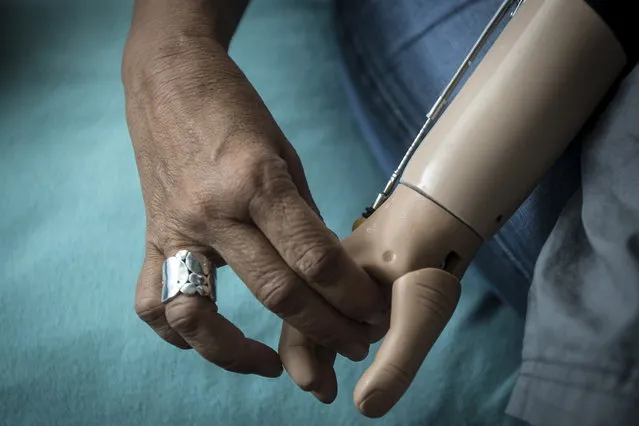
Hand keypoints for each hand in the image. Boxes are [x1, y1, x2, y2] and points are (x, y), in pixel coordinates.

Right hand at [123, 34, 385, 376]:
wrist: (170, 79)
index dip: (353, 296)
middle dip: (327, 329)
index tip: (375, 314)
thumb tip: (329, 274)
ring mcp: (175, 228)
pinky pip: (152, 301)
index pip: (314, 258)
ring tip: (276, 366)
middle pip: (276, 292)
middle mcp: (214, 210)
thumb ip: (301, 218)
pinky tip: (209, 340)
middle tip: (356, 345)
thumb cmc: (238, 112)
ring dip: (239, 355)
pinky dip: (180, 332)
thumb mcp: (285, 154)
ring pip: (199, 315)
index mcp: (257, 179)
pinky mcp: (151, 236)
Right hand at [279, 185, 467, 413]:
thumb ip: (396, 360)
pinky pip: (340, 304)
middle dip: (312, 359)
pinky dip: (343, 329)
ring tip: (341, 376)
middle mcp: (326, 275)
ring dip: (327, 346)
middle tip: (329, 391)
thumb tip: (366, 408)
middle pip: (303, 320)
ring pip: (321, 312)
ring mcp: (342, 272)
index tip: (322, 390)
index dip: (302, 361)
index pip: (297, 325)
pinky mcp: (359, 271)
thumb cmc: (431, 255)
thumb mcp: (420, 311)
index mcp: (326, 279)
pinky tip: (362, 341)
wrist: (447, 209)